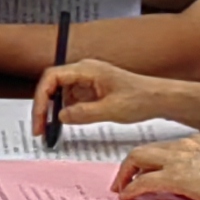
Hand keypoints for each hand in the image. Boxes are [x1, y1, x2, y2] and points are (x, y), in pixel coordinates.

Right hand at [33, 58, 168, 134]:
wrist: (159, 99)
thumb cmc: (141, 98)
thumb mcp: (111, 110)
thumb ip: (83, 113)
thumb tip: (60, 116)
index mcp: (87, 69)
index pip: (51, 78)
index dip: (41, 98)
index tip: (40, 118)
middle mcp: (84, 71)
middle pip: (52, 84)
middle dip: (43, 106)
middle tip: (39, 128)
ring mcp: (88, 80)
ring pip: (60, 93)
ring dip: (53, 110)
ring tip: (49, 130)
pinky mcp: (92, 90)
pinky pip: (72, 99)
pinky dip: (65, 112)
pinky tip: (64, 125)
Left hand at [116, 135, 199, 199]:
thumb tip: (189, 180)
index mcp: (193, 141)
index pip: (160, 146)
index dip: (145, 159)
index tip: (140, 169)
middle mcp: (182, 146)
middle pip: (142, 150)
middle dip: (128, 165)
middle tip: (121, 179)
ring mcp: (178, 160)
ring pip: (138, 159)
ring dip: (125, 175)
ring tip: (120, 188)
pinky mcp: (177, 177)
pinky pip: (145, 181)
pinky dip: (132, 188)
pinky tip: (128, 196)